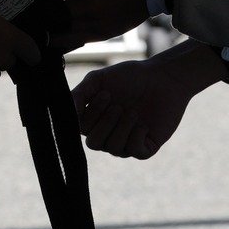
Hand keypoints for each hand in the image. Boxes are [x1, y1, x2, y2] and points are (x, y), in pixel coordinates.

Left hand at [43, 0, 147, 51]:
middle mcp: (90, 6)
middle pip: (52, 14)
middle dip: (37, 13)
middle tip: (24, 12)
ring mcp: (97, 23)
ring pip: (61, 32)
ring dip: (47, 29)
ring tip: (33, 26)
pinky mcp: (103, 34)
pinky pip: (75, 41)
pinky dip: (61, 41)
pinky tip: (50, 38)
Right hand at [72, 41, 227, 158]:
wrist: (163, 77)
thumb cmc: (130, 77)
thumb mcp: (99, 79)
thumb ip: (79, 93)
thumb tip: (66, 112)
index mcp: (95, 120)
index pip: (81, 130)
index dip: (92, 115)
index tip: (106, 94)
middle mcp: (108, 134)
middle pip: (94, 144)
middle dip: (106, 123)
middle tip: (119, 105)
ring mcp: (126, 142)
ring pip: (114, 148)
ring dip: (123, 127)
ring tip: (133, 112)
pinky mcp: (145, 147)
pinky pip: (135, 151)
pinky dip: (137, 136)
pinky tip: (144, 124)